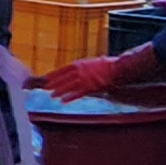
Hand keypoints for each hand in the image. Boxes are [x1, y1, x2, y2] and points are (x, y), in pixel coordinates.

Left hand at [38, 46, 158, 97]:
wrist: (119, 67)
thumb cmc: (108, 66)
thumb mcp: (93, 63)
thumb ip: (84, 68)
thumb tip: (78, 71)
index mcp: (81, 63)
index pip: (64, 69)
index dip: (55, 74)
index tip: (47, 78)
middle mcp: (81, 70)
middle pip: (64, 77)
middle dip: (54, 83)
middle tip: (45, 88)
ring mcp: (86, 78)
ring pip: (69, 85)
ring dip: (59, 91)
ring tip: (51, 96)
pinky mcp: (92, 86)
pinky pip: (78, 93)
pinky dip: (70, 97)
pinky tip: (63, 101)